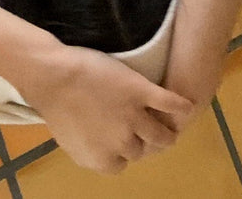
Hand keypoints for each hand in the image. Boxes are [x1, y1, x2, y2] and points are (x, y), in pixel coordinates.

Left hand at [23, 46, 194, 174]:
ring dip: (168, 132)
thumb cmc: (56, 106)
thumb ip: (91, 151)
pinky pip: (168, 103)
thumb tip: (102, 153)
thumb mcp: (70, 141)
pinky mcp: (141, 92)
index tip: (126, 142)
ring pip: (161, 134)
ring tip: (172, 126)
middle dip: (145, 142)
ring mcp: (133, 118)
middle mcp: (121, 144)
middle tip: (149, 132)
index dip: (125, 152)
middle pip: (143, 150)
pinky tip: (187, 105)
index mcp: (102, 160)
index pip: (123, 164)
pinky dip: (180, 106)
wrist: (55, 77)